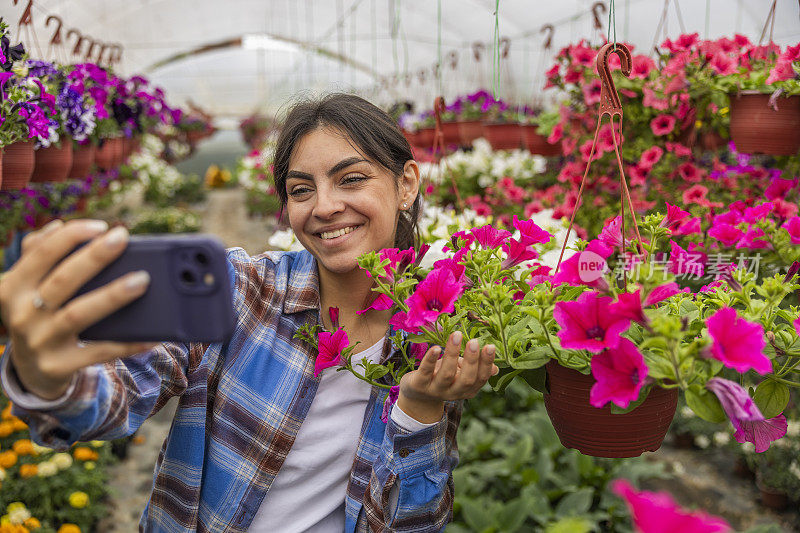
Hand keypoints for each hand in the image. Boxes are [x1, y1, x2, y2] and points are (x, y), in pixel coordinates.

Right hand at [0, 219, 154, 399]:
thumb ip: (37, 255)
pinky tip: (151, 335)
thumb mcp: (26, 288)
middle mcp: (22, 314)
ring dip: (112, 296)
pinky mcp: (58, 366)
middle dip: (94, 257)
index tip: (102, 226)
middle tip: (124, 239)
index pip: (41, 254)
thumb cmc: (37, 314)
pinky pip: (97, 352)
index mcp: (12, 288)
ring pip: (78, 315)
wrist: (30, 370)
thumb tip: (57, 226)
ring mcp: (39, 342)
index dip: (70, 236)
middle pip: (63, 280)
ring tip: (143, 280)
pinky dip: (126, 344)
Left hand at [397, 331, 497, 422]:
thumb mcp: (461, 374)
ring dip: (452, 354)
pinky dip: (430, 359)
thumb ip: (475, 369)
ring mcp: (436, 390)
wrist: (417, 395)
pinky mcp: (419, 385)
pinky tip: (436, 348)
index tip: (490, 346)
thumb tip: (495, 369)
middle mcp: (454, 393)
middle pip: (466, 379)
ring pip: (447, 374)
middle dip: (471, 360)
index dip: (486, 363)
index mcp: (468, 389)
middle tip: (474, 341)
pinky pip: (425, 372)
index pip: (481, 378)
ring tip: (456, 335)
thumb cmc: (443, 377)